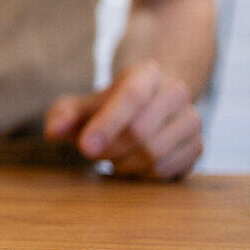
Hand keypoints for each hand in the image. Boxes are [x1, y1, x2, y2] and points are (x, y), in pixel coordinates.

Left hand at [44, 60, 204, 178]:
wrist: (144, 106)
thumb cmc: (104, 108)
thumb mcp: (79, 106)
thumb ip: (62, 115)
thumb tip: (53, 131)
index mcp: (146, 73)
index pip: (131, 96)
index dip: (107, 124)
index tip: (85, 147)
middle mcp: (175, 92)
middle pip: (141, 131)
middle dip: (110, 149)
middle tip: (92, 153)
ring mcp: (191, 119)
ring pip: (155, 154)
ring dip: (124, 164)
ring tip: (111, 158)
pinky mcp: (197, 145)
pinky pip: (167, 170)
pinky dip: (142, 176)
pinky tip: (130, 165)